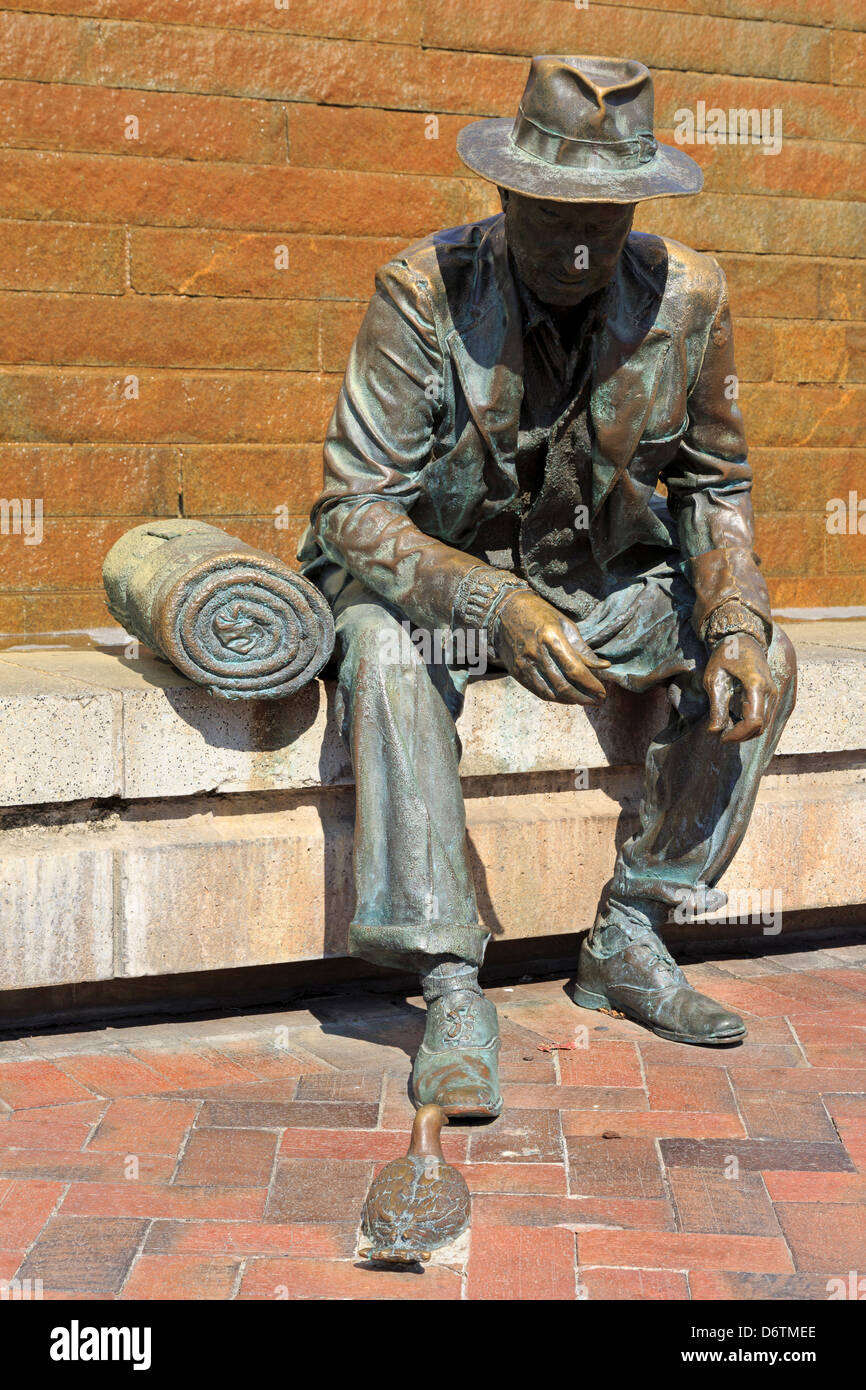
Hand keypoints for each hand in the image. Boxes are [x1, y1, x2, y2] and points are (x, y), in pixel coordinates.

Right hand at [494, 591, 609, 703]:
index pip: (575, 669)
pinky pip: (538, 691)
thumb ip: (583, 649)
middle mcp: (536, 653)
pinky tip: (567, 698)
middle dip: (584, 697)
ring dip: (570, 700)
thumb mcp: (565, 625)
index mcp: (551, 637)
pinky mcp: (516, 671)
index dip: (591, 685)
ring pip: (550, 692)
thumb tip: (604, 666)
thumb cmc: (539, 614)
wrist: (504, 610)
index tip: (602, 692)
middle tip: (598, 701)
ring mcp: (524, 664)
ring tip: (585, 701)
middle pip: (563, 685)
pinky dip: (554, 698)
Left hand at [704, 633, 777, 742]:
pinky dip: (750, 725)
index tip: (720, 738)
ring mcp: (773, 693)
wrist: (743, 639)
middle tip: (720, 734)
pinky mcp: (771, 695)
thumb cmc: (725, 655)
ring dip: (745, 732)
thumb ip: (716, 706)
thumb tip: (714, 731)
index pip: (753, 721)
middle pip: (760, 727)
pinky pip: (764, 717)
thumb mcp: (715, 678)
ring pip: (763, 725)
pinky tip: (734, 720)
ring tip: (726, 726)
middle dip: (740, 736)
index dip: (737, 735)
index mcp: (756, 685)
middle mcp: (770, 691)